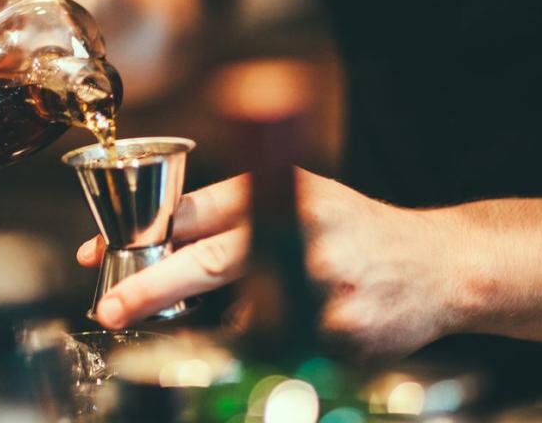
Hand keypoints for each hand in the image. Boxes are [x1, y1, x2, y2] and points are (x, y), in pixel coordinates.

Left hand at [75, 170, 472, 359]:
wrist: (442, 267)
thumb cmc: (356, 231)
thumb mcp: (299, 198)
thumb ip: (235, 215)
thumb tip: (157, 245)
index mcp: (284, 190)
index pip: (197, 210)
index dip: (142, 233)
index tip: (100, 255)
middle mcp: (302, 231)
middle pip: (209, 262)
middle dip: (151, 288)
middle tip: (112, 309)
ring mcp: (324, 286)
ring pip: (241, 322)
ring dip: (229, 328)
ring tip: (282, 309)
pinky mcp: (342, 333)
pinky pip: (281, 351)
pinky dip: (277, 347)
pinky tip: (309, 327)